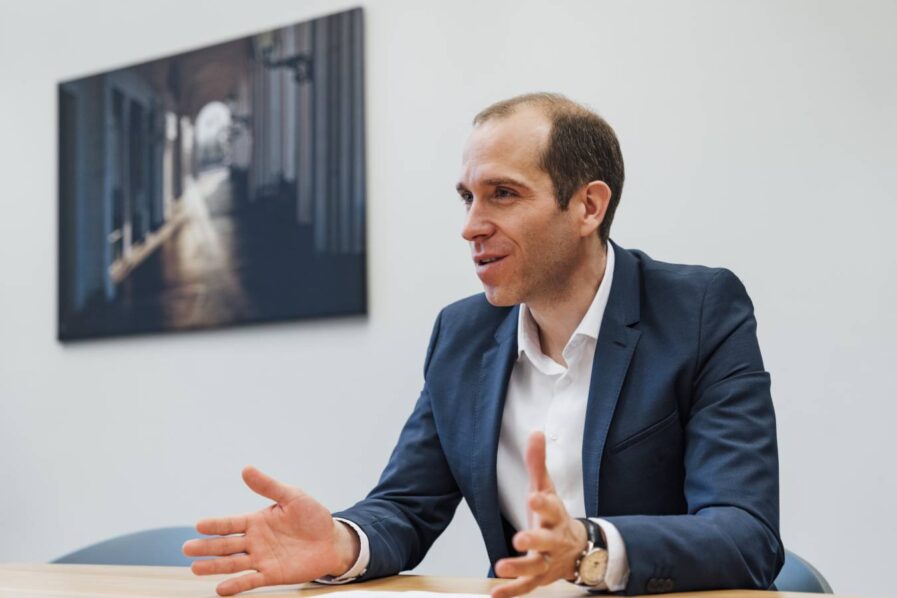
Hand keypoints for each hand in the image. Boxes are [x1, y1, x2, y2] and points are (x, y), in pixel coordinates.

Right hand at [182, 466, 359, 595]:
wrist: (332, 540)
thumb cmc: (312, 516)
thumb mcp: (292, 496)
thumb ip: (269, 486)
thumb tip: (246, 469)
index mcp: (256, 521)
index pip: (230, 523)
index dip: (215, 525)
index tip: (198, 525)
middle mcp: (254, 541)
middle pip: (225, 545)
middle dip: (206, 547)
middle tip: (186, 548)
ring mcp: (261, 559)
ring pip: (232, 564)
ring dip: (214, 567)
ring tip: (195, 568)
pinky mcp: (272, 574)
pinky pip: (250, 580)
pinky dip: (235, 585)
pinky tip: (220, 589)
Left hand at [491, 432, 588, 597]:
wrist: (578, 550)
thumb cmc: (555, 515)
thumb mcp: (547, 488)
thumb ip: (538, 463)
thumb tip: (535, 433)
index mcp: (555, 515)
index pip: (551, 507)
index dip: (543, 502)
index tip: (533, 496)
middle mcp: (554, 539)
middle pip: (546, 540)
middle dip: (534, 539)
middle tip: (519, 539)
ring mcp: (548, 561)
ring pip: (536, 566)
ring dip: (519, 567)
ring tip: (500, 566)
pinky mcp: (540, 579)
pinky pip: (526, 587)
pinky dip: (511, 592)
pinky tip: (495, 593)